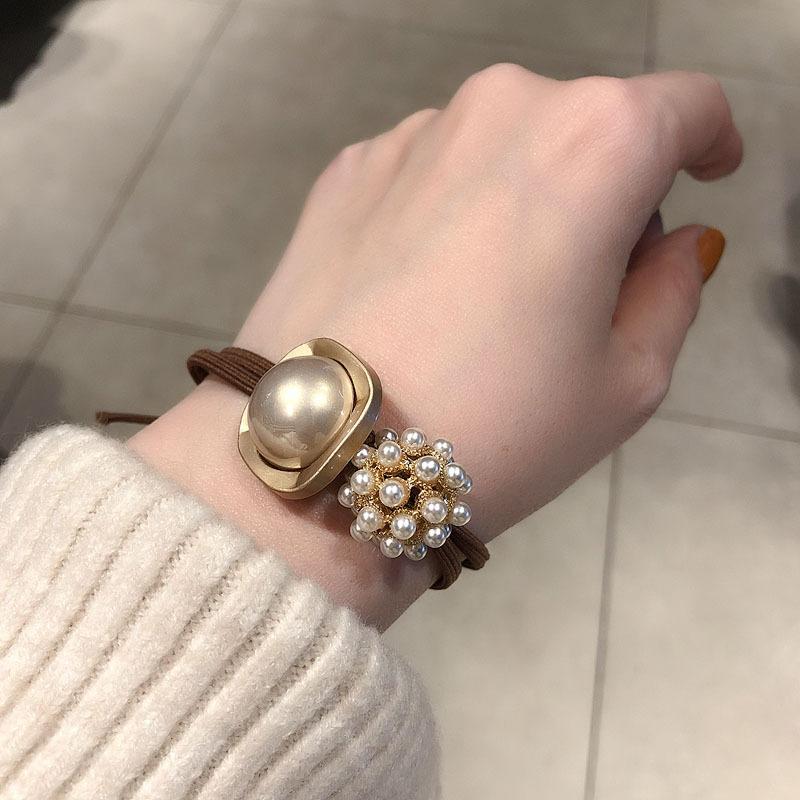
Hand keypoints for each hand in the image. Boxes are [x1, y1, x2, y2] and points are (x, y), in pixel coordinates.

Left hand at [131, 67, 741, 627]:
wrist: (324, 458)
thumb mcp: (627, 382)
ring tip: (488, 299)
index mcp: (591, 145)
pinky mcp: (345, 170)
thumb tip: (676, 243)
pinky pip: (429, 172)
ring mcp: (408, 134)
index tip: (705, 175)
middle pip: (586, 126)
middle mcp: (498, 108)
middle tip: (582, 283)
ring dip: (521, 196)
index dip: (707, 139)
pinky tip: (423, 290)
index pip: (683, 106)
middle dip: (606, 187)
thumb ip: (674, 292)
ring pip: (501, 147)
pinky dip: (449, 211)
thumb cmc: (495, 427)